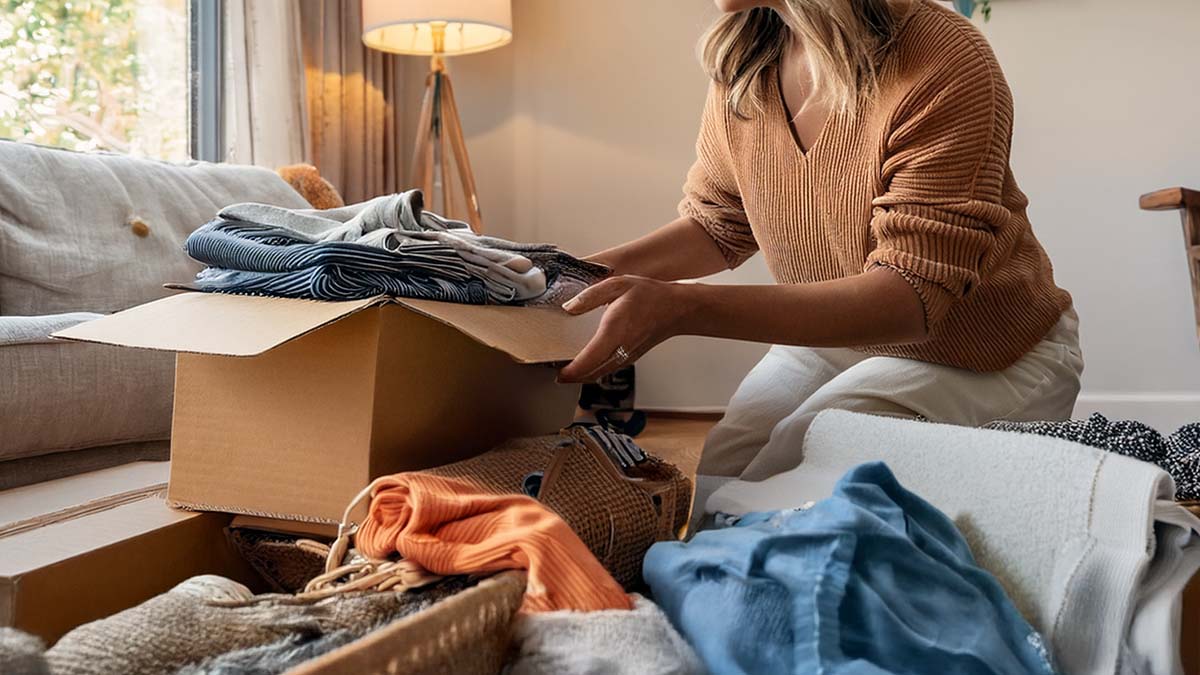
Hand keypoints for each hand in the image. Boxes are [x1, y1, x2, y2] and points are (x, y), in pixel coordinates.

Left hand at [557, 275, 692, 382]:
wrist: (676, 309)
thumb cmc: (649, 295)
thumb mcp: (617, 285)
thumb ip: (590, 296)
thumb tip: (568, 307)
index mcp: (615, 331)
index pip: (589, 360)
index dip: (571, 372)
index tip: (556, 373)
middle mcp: (621, 349)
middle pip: (591, 374)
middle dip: (571, 377)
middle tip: (552, 371)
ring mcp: (626, 357)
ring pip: (599, 375)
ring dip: (581, 376)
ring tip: (564, 369)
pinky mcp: (629, 359)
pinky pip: (606, 371)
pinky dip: (592, 372)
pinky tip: (582, 364)